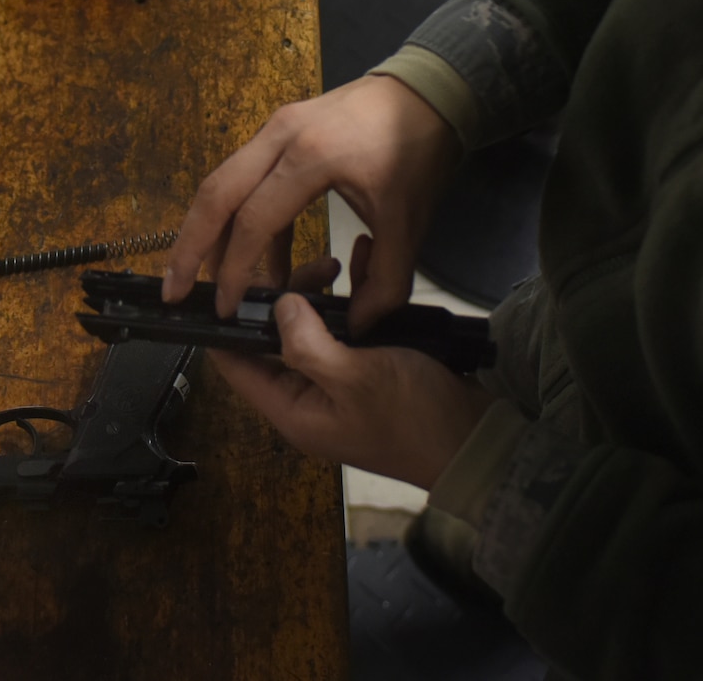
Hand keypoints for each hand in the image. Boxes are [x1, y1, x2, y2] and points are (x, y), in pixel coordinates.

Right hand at [164, 75, 460, 330]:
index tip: (227, 310)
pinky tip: (254, 254)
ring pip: (222, 181)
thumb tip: (353, 327)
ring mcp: (277, 126)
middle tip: (172, 291)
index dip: (234, 272)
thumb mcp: (409, 223)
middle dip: (188, 247)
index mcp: (311, 158)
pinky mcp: (281, 127)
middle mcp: (281, 135)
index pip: (253, 223)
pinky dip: (239, 213)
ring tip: (199, 277)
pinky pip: (245, 174)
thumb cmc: (420, 151)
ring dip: (206, 229)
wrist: (430, 90)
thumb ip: (384, 284)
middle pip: (215, 194)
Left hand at [212, 292, 494, 488]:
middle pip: (274, 341)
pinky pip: (348, 328)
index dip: (228, 324)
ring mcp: (340, 383)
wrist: (475, 437)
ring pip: (313, 329)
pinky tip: (365, 266)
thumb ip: (308, 343)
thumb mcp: (354, 377)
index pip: (236, 366)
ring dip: (321, 295)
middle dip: (287, 299)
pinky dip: (353, 298)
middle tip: (317, 268)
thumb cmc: (411, 415)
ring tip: (339, 264)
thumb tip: (279, 305)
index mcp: (292, 410)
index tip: (233, 277)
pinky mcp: (369, 368)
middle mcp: (309, 398)